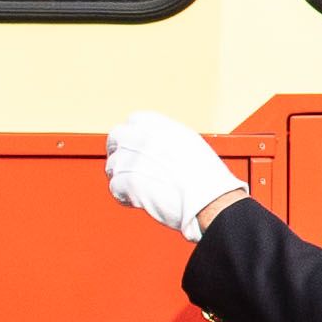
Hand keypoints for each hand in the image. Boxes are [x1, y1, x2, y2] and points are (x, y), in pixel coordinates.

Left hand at [105, 111, 243, 238]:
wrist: (209, 199)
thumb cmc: (206, 178)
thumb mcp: (190, 144)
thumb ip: (166, 140)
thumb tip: (154, 146)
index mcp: (162, 126)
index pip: (134, 120)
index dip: (132, 135)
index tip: (134, 147)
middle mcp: (144, 137)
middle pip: (116, 137)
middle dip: (118, 151)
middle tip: (126, 167)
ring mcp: (133, 158)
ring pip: (112, 165)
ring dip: (121, 177)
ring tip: (140, 189)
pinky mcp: (127, 180)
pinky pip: (114, 187)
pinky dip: (124, 196)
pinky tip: (139, 201)